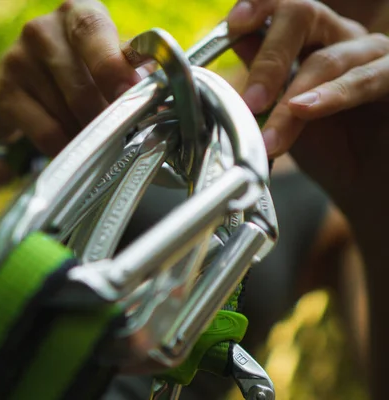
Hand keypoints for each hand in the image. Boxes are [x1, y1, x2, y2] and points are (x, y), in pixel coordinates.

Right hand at [0, 0, 139, 156]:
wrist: (18, 85)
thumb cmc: (75, 70)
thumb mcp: (103, 58)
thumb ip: (130, 68)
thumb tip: (158, 92)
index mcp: (79, 13)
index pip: (95, 33)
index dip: (112, 67)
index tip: (127, 94)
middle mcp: (43, 29)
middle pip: (82, 87)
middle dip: (104, 118)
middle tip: (119, 135)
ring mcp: (18, 59)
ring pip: (67, 115)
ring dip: (87, 134)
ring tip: (92, 135)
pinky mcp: (3, 92)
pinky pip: (46, 132)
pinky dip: (65, 147)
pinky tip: (71, 146)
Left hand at [227, 0, 388, 223]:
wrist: (367, 185)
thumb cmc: (328, 147)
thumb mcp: (283, 111)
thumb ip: (265, 77)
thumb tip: (237, 42)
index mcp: (311, 40)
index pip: (285, 7)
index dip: (260, 6)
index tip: (234, 25)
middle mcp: (343, 38)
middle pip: (303, 14)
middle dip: (269, 58)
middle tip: (251, 101)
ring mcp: (374, 55)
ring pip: (327, 59)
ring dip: (292, 98)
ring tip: (270, 133)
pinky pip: (368, 78)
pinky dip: (333, 95)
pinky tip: (305, 108)